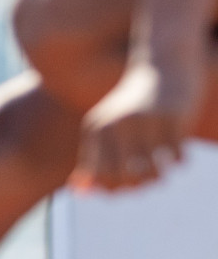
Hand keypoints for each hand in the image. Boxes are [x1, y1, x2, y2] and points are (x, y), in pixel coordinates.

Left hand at [75, 60, 201, 190]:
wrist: (162, 66)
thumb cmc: (132, 108)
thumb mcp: (106, 129)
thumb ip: (92, 161)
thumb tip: (79, 193)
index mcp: (97, 128)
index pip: (100, 176)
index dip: (114, 188)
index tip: (124, 184)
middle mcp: (117, 124)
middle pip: (126, 178)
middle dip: (137, 186)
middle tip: (145, 178)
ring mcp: (145, 122)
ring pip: (153, 172)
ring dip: (158, 177)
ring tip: (159, 169)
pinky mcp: (172, 119)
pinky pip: (177, 159)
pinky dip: (178, 160)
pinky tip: (175, 150)